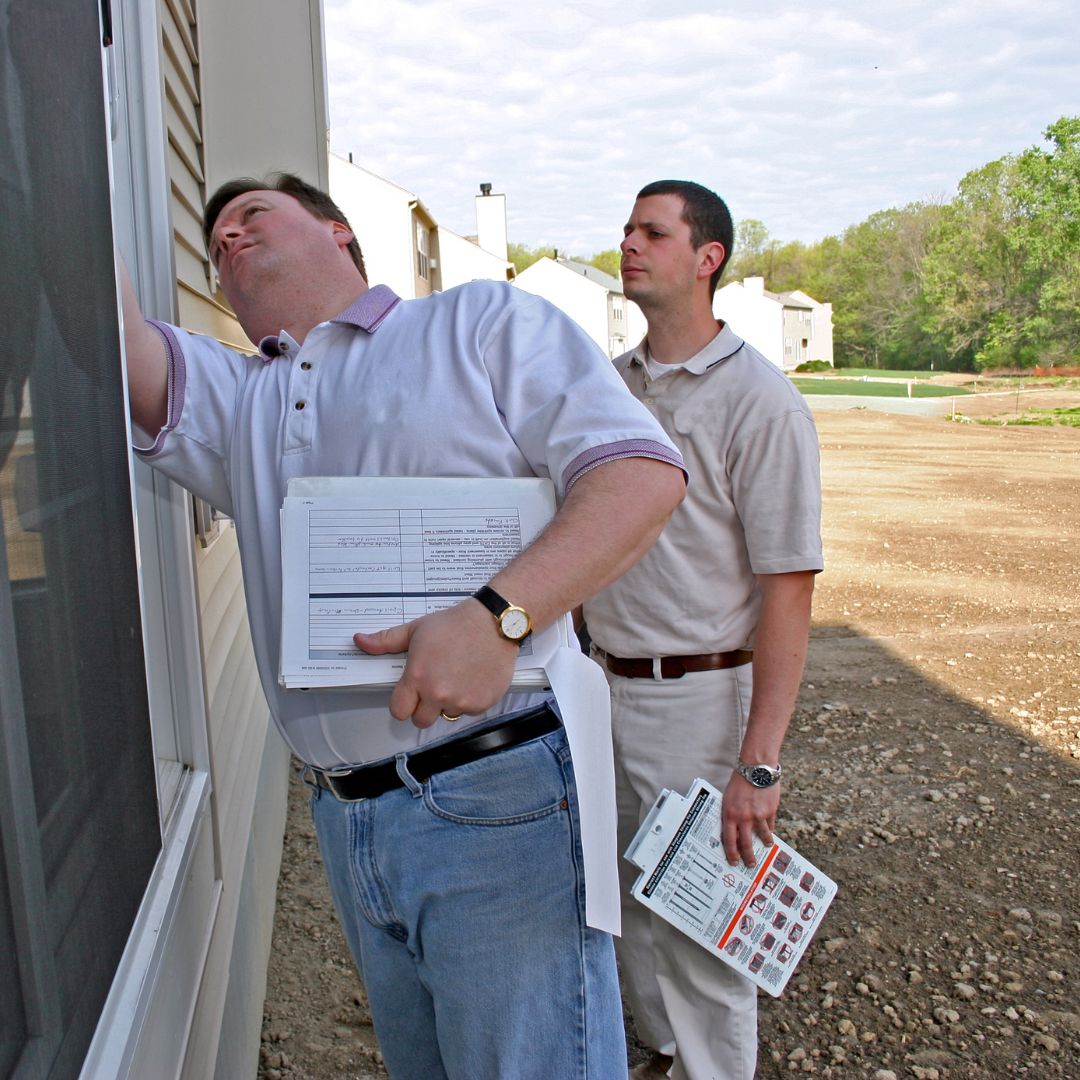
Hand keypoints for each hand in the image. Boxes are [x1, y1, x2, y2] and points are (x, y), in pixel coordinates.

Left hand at [353, 601, 518, 727]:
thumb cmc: (455, 625)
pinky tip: (472, 679)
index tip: (410, 694)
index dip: (403, 703)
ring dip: (448, 703)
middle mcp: (438, 693)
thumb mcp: (416, 629)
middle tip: (434, 686)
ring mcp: (461, 701)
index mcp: (418, 677)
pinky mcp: (481, 703)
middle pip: (421, 720)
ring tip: (456, 677)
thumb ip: (386, 640)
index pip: (399, 711)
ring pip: (446, 715)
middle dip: (424, 707)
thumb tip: (359, 640)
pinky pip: (469, 712)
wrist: (493, 623)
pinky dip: (470, 700)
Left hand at [720, 773, 780, 866]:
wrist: (756, 768)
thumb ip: (731, 814)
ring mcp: (758, 815)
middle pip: (745, 844)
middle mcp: (743, 817)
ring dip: (764, 843)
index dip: (732, 853)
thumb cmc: (739, 781)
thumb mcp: (729, 798)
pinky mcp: (770, 811)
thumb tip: (734, 830)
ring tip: (766, 846)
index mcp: (729, 814)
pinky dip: (770, 829)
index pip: (729, 840)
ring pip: (762, 837)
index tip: (734, 861)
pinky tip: (770, 832)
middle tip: (751, 864)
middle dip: (748, 857)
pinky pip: (770, 825)